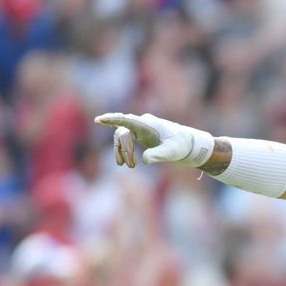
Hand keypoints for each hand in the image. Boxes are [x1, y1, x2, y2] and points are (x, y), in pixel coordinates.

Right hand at [94, 112, 213, 167]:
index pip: (127, 120)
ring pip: (122, 136)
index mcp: (149, 124)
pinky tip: (123, 160)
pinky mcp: (140, 134)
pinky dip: (122, 149)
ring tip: (128, 166)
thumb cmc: (180, 146)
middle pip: (123, 132)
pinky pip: (124, 137)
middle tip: (130, 166)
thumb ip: (159, 155)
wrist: (187, 144)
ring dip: (122, 151)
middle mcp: (142, 123)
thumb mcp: (172, 152)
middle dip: (124, 149)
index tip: (99, 119)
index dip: (112, 119)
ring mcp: (140, 127)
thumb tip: (145, 160)